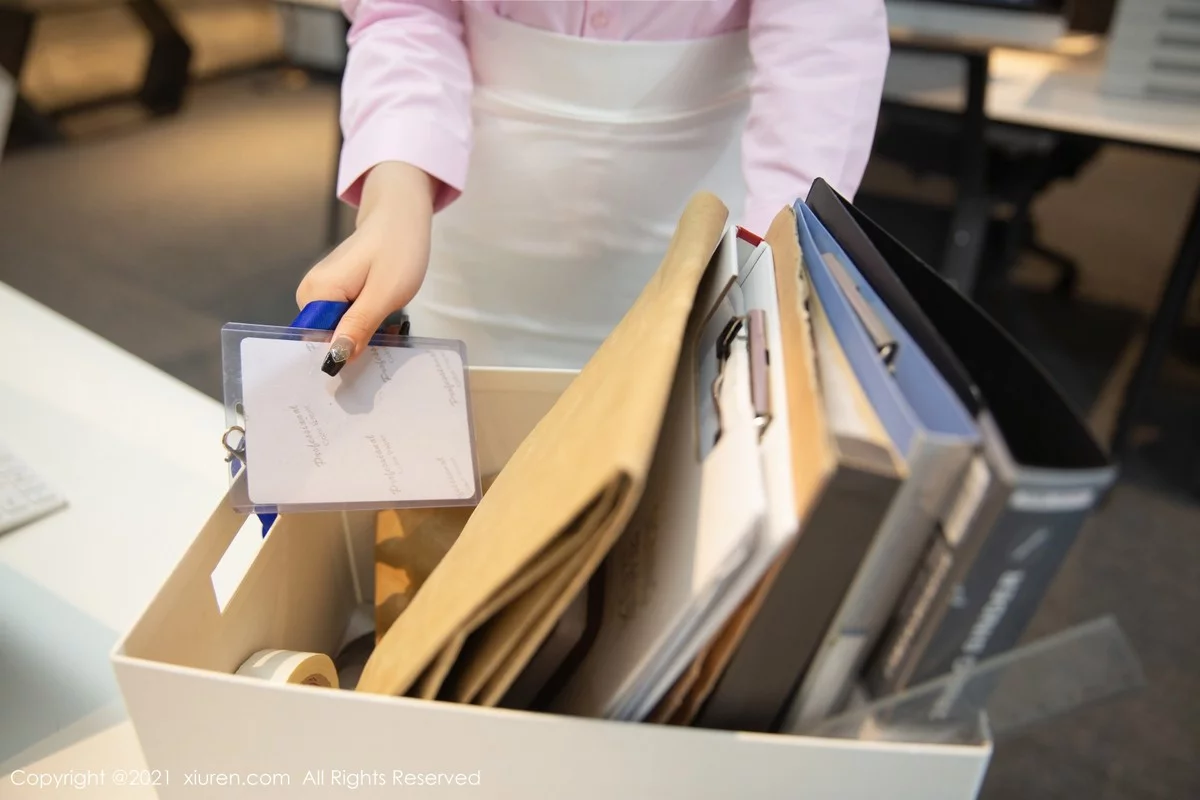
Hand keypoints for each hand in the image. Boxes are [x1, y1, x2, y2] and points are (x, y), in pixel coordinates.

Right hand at [297, 161, 436, 375]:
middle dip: (358, 344)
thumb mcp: (384, 294)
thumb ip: (358, 327)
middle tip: (389, 335)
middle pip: (328, 338)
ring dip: (366, 334)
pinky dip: (366, 323)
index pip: (315, 343)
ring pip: (340, 331)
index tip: (370, 355)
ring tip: (391, 323)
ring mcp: (320, 291)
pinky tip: (384, 315)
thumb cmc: (397, 249)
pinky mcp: (334, 290)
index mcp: (315, 293)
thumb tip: (334, 359)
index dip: (342, 355)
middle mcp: (309, 293)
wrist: (401, 216)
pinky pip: (346, 319)